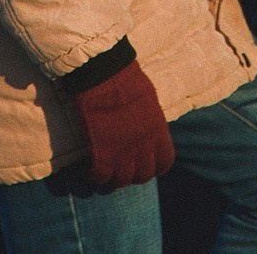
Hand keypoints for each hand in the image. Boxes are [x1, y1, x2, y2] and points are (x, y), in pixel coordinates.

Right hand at [71, 60, 174, 188]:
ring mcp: (123, 152)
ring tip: (107, 175)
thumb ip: (150, 121)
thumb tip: (147, 128)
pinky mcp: (102, 153)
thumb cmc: (127, 80)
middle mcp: (144, 146)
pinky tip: (91, 172)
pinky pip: (101, 177)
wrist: (105, 75)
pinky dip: (96, 178)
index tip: (146, 164)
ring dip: (114, 180)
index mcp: (158, 132)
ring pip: (121, 181)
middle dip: (133, 175)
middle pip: (143, 176)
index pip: (164, 163)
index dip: (155, 166)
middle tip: (124, 170)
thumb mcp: (149, 101)